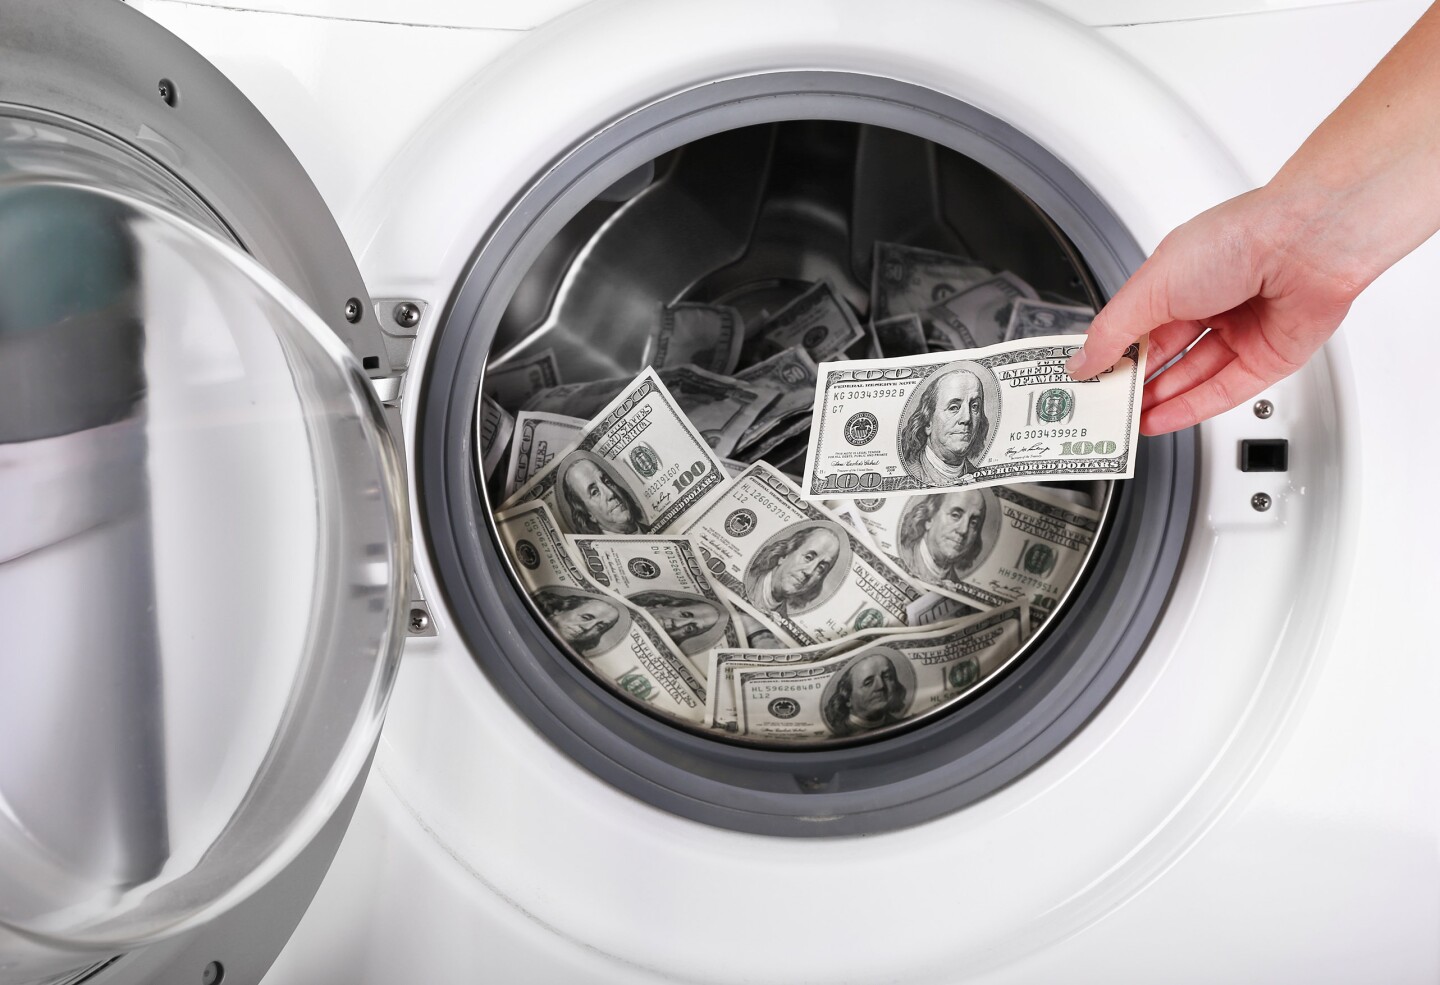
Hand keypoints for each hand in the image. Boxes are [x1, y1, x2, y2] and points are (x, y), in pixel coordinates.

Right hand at [1064, 186, 1363, 434]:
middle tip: (1103, 406)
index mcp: (1180, 276)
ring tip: (1126, 421)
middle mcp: (1212, 301)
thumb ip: (1113, 332)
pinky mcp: (1268, 358)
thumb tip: (1083, 362)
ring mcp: (1242, 331)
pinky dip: (1189, 409)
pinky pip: (1223, 391)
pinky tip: (1159, 421)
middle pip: (1164, 355)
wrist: (1308, 244)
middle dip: (1134, 382)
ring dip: (1158, 400)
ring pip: (1192, 377)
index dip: (1112, 352)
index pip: (1137, 325)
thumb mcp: (1152, 287)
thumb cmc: (1238, 239)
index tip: (1088, 378)